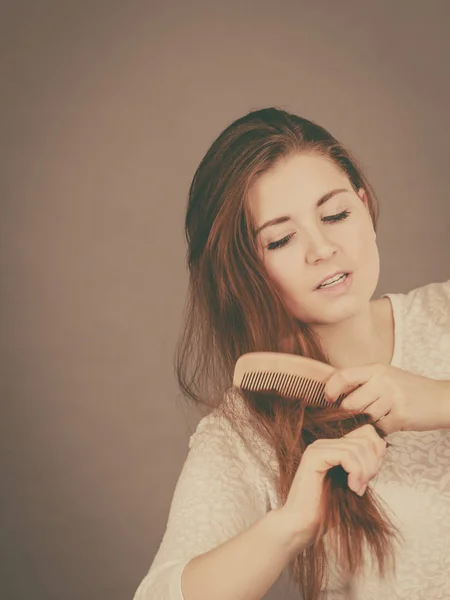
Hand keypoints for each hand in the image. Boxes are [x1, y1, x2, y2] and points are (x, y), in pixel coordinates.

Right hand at [278, 424, 386, 545]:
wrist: (303, 525)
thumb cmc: (328, 510)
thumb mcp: (353, 482)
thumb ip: (364, 463)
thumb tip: (383, 445)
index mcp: (334, 447)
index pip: (367, 432)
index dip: (377, 452)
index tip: (371, 476)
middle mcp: (325, 443)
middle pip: (366, 439)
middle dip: (372, 464)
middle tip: (364, 487)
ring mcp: (318, 448)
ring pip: (358, 448)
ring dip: (364, 472)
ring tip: (357, 490)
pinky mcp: (314, 456)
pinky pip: (346, 455)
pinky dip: (356, 473)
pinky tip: (352, 488)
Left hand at [323, 363, 448, 432]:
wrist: (442, 399)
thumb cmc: (410, 389)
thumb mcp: (386, 377)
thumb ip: (363, 382)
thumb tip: (333, 393)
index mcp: (376, 369)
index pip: (343, 376)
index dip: (330, 389)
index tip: (328, 400)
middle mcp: (382, 381)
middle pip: (350, 404)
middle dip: (352, 413)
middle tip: (364, 412)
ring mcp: (392, 398)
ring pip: (365, 418)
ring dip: (371, 421)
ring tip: (385, 413)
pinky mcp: (400, 415)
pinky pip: (380, 428)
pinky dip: (385, 429)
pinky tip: (395, 420)